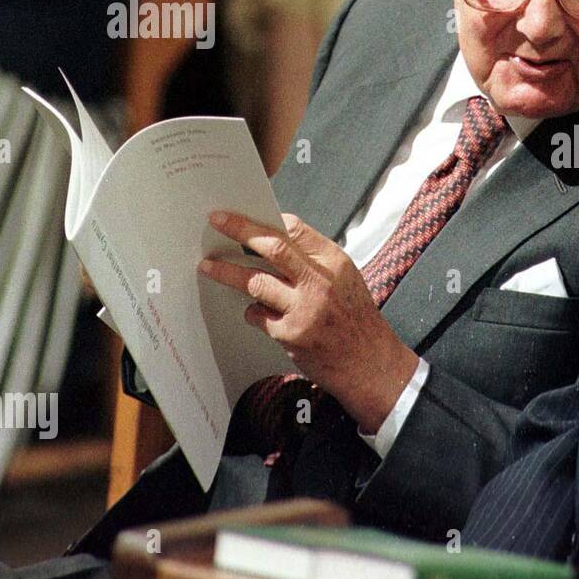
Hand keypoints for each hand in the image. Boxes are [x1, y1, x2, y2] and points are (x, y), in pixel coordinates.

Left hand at [199, 211, 417, 434]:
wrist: (369, 362)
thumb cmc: (355, 318)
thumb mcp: (344, 279)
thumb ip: (313, 261)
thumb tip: (272, 242)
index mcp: (335, 263)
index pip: (295, 230)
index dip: (265, 221)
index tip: (243, 216)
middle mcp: (320, 282)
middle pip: (272, 247)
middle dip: (240, 230)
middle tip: (217, 221)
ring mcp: (304, 309)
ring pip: (254, 281)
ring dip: (226, 272)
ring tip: (208, 266)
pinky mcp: (290, 334)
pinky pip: (257, 315)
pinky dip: (252, 311)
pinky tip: (255, 311)